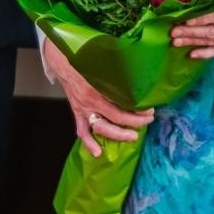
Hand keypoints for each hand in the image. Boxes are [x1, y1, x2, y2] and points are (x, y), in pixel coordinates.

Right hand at [42, 41, 154, 157]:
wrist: (63, 61)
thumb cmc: (86, 60)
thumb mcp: (103, 63)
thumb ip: (117, 72)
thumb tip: (137, 76)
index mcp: (100, 87)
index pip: (123, 102)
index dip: (138, 109)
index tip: (149, 108)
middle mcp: (92, 100)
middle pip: (116, 117)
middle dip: (135, 122)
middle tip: (149, 120)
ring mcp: (83, 108)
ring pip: (101, 127)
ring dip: (118, 134)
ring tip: (133, 137)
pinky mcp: (77, 112)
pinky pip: (82, 131)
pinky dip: (89, 143)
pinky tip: (97, 153)